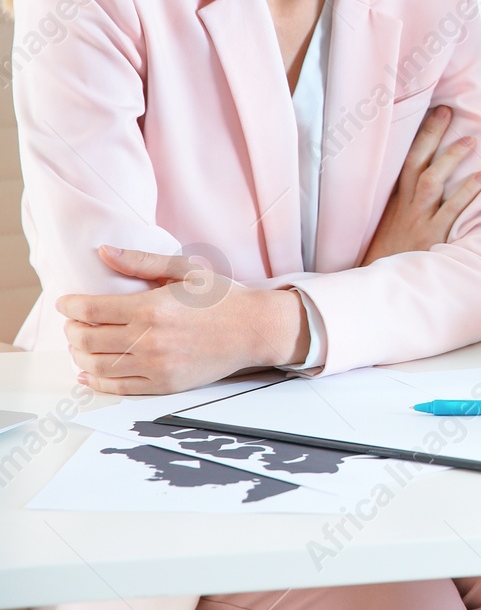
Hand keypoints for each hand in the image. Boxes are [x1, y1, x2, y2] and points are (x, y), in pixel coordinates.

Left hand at [57, 245, 301, 394]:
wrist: (254, 329)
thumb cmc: (222, 298)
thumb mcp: (186, 270)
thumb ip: (141, 262)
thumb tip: (103, 252)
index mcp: (152, 308)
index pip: (91, 310)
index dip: (70, 306)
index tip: (66, 303)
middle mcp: (149, 339)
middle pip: (87, 340)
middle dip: (72, 330)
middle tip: (74, 323)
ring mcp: (156, 365)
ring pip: (97, 366)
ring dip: (79, 356)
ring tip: (81, 345)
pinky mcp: (163, 383)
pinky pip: (118, 387)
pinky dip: (95, 382)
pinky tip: (87, 374)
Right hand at [361, 104, 480, 265]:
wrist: (380, 286)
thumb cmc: (388, 256)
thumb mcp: (388, 226)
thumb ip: (403, 205)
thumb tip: (423, 182)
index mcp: (394, 200)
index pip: (404, 160)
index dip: (417, 136)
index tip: (430, 112)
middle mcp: (405, 205)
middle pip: (416, 162)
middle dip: (430, 134)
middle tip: (446, 110)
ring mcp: (419, 219)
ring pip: (431, 181)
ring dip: (450, 158)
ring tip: (470, 140)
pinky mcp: (433, 236)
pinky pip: (451, 209)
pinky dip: (466, 192)